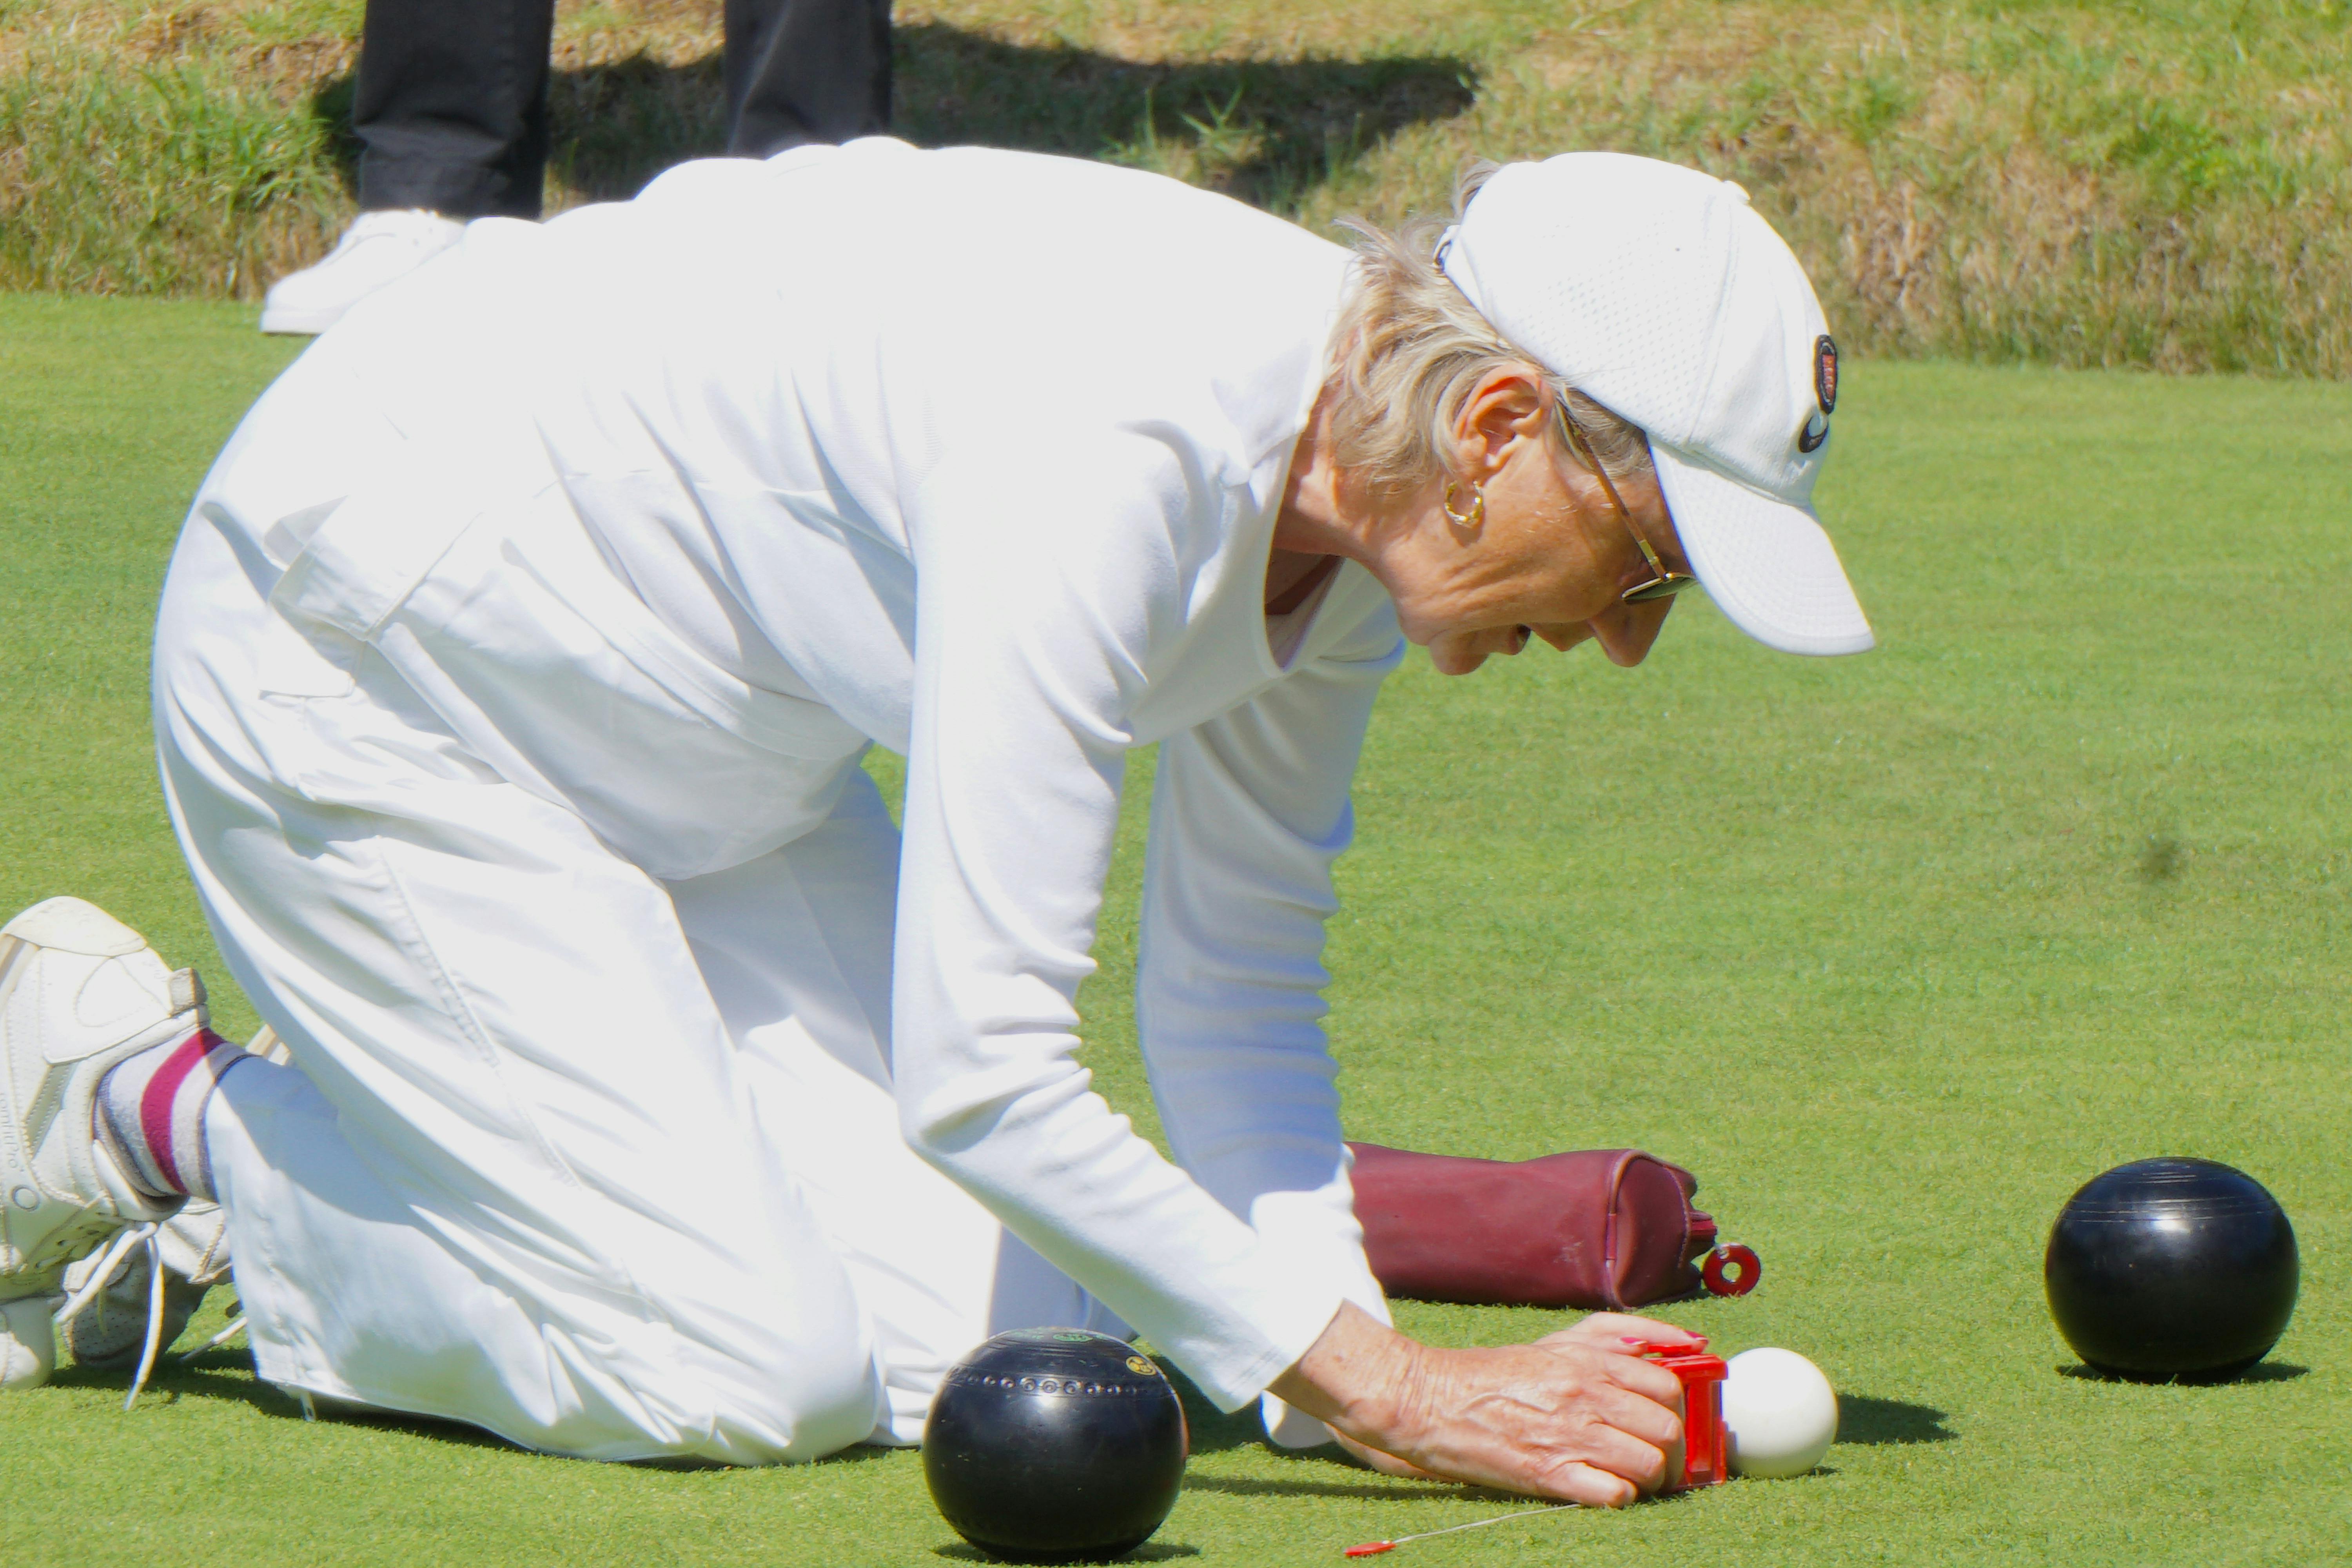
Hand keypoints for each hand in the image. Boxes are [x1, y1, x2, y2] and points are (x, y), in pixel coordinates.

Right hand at [1268, 1302, 1688, 1506]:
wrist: (1432, 1400)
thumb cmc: (1496, 1373)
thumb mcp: (1558, 1341)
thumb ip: (1619, 1337)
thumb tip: (1686, 1341)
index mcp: (1588, 1360)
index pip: (1669, 1384)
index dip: (1677, 1407)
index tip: (1668, 1420)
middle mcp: (1586, 1394)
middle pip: (1667, 1428)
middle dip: (1670, 1447)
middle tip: (1653, 1454)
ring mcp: (1570, 1435)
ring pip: (1649, 1464)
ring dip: (1648, 1476)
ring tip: (1630, 1475)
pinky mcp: (1550, 1476)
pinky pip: (1615, 1494)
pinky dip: (1618, 1496)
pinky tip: (1602, 1487)